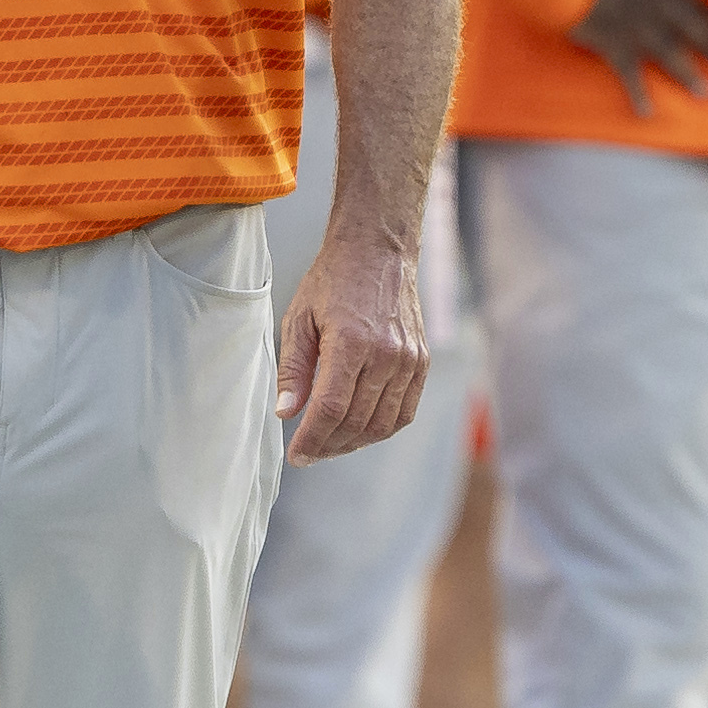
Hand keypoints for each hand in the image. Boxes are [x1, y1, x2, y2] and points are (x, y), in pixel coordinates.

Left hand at [274, 230, 427, 465]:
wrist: (378, 251)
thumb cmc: (334, 280)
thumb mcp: (299, 318)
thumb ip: (293, 370)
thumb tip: (286, 414)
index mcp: (351, 342)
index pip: (330, 410)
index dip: (311, 440)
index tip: (296, 456)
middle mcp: (385, 354)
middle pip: (356, 422)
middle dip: (328, 446)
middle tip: (309, 452)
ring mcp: (408, 360)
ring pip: (381, 424)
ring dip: (354, 443)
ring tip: (331, 444)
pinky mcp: (421, 361)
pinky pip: (404, 412)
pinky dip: (382, 429)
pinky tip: (360, 430)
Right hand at [568, 0, 707, 116]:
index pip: (692, 3)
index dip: (706, 17)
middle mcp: (657, 10)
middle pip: (692, 30)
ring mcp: (640, 31)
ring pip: (673, 56)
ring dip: (690, 75)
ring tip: (706, 92)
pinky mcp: (618, 48)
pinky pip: (632, 77)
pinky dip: (639, 96)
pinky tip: (647, 113)